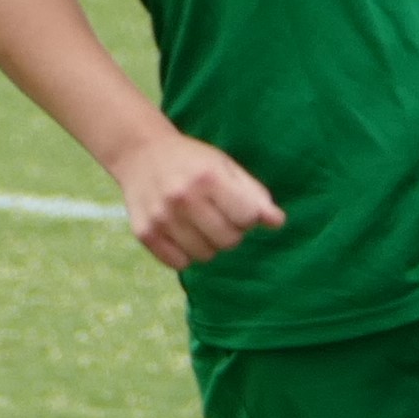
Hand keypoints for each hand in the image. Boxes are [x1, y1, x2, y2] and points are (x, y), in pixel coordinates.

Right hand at [107, 130, 284, 270]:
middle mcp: (182, 198)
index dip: (248, 216)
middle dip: (231, 231)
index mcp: (207, 177)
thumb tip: (277, 222)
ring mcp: (161, 218)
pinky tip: (182, 232)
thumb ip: (254, 194)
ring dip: (209, 244)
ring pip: (205, 256)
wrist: (141, 153)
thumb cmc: (192, 161)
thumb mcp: (225, 167)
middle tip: (217, 215)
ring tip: (199, 223)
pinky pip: (180, 264)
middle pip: (228, 241)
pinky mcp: (145, 233)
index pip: (247, 218)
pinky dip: (186, 254)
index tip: (237, 206)